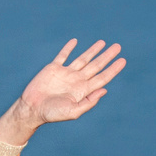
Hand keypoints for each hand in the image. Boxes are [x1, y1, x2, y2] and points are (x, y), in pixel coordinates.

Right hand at [0, 40, 125, 143]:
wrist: (32, 109)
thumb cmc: (53, 113)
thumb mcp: (73, 111)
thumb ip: (89, 102)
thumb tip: (104, 90)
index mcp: (83, 90)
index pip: (102, 77)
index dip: (113, 69)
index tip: (123, 60)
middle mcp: (77, 80)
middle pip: (96, 65)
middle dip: (107, 56)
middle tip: (118, 47)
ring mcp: (66, 73)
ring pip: (83, 59)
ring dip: (93, 50)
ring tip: (103, 42)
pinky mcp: (53, 68)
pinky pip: (63, 56)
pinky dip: (68, 48)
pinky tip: (75, 41)